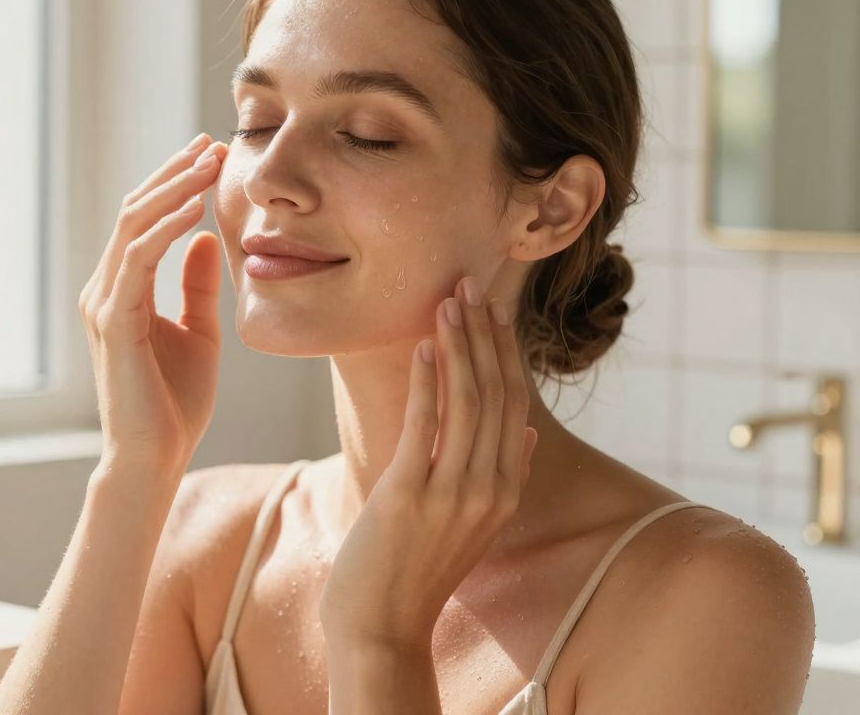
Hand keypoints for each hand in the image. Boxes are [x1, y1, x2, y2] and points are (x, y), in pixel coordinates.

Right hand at [79, 133, 229, 486]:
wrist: (154, 457)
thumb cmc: (175, 403)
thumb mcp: (199, 332)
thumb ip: (196, 286)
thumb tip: (205, 237)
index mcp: (122, 290)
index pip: (143, 221)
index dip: (174, 184)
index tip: (209, 155)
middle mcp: (105, 290)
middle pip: (134, 212)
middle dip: (173, 174)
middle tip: (211, 143)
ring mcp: (104, 304)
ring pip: (132, 228)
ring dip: (172, 191)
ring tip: (208, 163)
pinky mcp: (113, 323)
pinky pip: (138, 262)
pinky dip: (165, 231)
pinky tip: (194, 211)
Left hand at [318, 276, 538, 651]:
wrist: (382, 625)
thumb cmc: (417, 569)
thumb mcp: (474, 525)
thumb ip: (503, 478)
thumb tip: (529, 435)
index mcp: (506, 491)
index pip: (514, 406)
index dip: (505, 353)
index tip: (494, 310)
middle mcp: (489, 490)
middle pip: (496, 394)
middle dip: (484, 335)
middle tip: (471, 285)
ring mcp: (453, 494)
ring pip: (466, 403)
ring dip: (458, 346)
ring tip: (448, 302)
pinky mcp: (410, 497)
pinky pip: (424, 427)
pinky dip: (426, 383)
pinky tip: (422, 348)